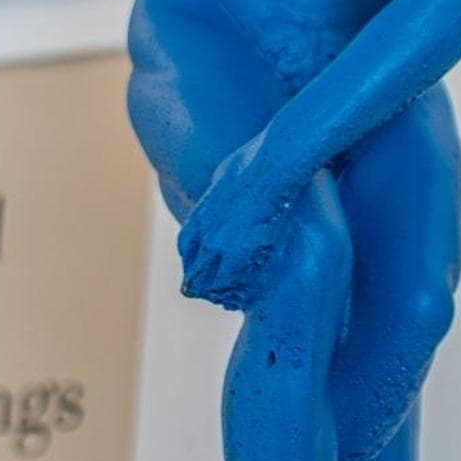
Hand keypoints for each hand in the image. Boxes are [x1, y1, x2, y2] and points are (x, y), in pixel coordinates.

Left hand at [178, 135, 294, 308]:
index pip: (187, 245)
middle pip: (195, 269)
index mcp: (201, 213)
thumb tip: (223, 183)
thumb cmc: (257, 160)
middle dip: (199, 282)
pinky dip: (236, 291)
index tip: (195, 265)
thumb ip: (222, 187)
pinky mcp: (242, 253)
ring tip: (224, 300)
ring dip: (218, 291)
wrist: (274, 165)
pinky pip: (232, 282)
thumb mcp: (226, 173)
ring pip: (211, 281)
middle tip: (203, 293)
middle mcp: (206, 232)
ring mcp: (222, 245)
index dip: (191, 258)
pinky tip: (241, 298)